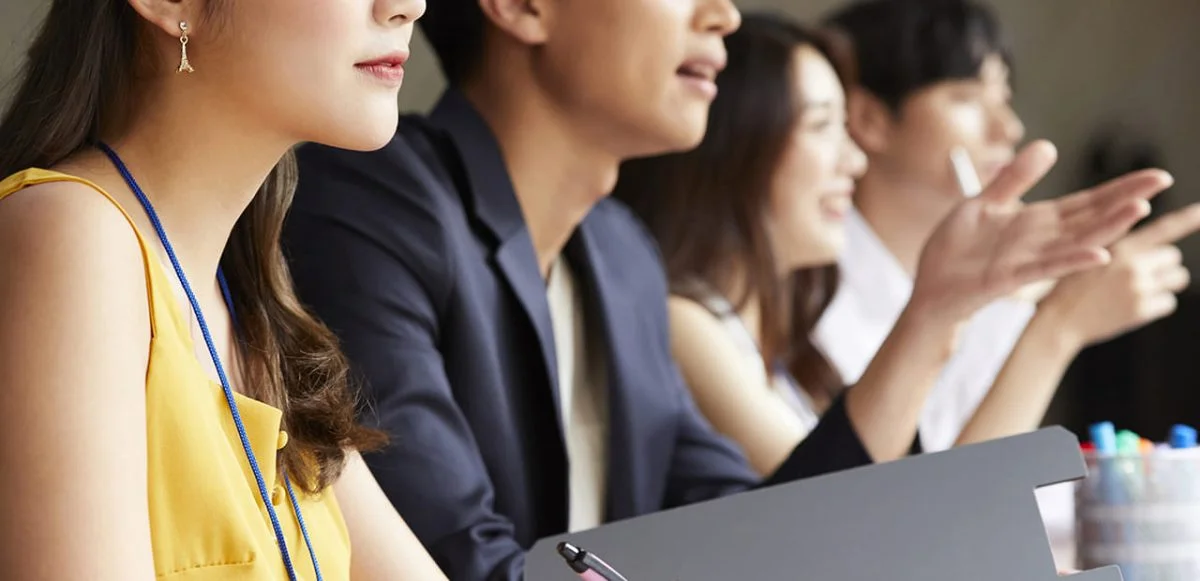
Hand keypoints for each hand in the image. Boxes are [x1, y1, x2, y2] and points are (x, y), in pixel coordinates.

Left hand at [911, 140, 1171, 325]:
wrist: (929, 287)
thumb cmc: (955, 249)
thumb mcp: (982, 202)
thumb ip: (1013, 178)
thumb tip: (1048, 146)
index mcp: (1035, 221)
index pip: (1086, 202)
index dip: (1119, 189)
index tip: (1156, 176)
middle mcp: (1039, 241)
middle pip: (1090, 218)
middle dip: (1125, 200)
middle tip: (1162, 180)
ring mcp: (1027, 260)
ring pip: (1076, 242)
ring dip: (1107, 227)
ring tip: (1140, 210)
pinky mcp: (1008, 278)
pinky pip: (1045, 269)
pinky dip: (1071, 261)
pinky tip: (1098, 255)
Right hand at [1039, 204, 1199, 347]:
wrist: (1059, 321)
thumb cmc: (1071, 287)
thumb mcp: (1089, 255)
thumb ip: (1122, 249)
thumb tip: (1160, 248)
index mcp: (1119, 247)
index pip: (1162, 228)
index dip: (1187, 219)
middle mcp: (1132, 265)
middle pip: (1172, 256)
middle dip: (1162, 264)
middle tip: (1141, 273)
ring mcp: (1138, 289)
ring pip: (1177, 278)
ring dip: (1165, 282)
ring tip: (1140, 288)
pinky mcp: (1140, 311)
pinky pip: (1168, 302)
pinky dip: (1157, 303)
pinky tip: (1135, 305)